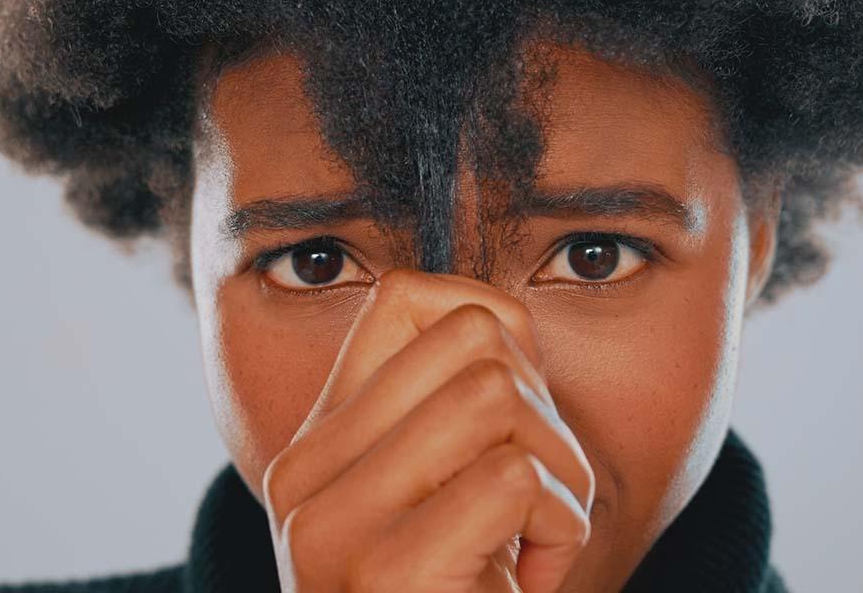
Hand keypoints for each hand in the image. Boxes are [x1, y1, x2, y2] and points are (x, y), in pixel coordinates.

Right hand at [263, 268, 595, 592]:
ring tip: (537, 534)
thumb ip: (448, 411)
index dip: (495, 330)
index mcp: (316, 445)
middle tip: (537, 489)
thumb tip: (504, 318)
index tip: (516, 411)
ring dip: (560, 469)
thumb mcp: (441, 496)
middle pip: (474, 342)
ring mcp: (330, 527)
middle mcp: (303, 476)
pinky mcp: (382, 576)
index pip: (404, 298)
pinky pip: (513, 477)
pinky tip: (530, 579)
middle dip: (545, 411)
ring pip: (496, 396)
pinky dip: (559, 525)